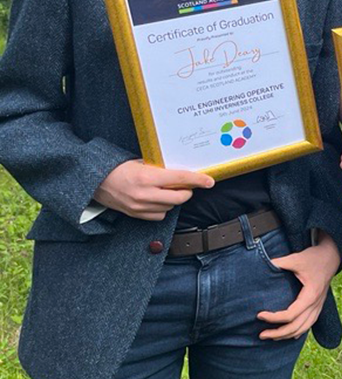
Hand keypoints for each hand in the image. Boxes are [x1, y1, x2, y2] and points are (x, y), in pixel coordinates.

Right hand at [94, 159, 213, 220]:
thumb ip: (161, 169)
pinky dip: (164, 208)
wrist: (96, 183)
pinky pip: (160, 215)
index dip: (198, 180)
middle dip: (187, 190)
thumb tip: (181, 173)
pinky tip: (158, 199)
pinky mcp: (137, 215)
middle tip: (186, 185)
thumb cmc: (119, 169)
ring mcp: (141, 207)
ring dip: (174, 199)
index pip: (180, 178)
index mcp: (147, 177)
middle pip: (180, 197)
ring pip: (171, 206)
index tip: (209, 181)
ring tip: (167, 190)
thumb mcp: (141, 163)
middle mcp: (145, 194)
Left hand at [258, 231, 340, 339]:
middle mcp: (315, 304)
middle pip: (296, 327)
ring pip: (303, 329)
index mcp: (310, 294)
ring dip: (287, 335)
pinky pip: (309, 324)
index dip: (274, 318)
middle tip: (261, 334)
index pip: (291, 315)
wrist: (331, 256)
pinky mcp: (318, 306)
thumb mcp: (296, 258)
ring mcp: (318, 306)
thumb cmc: (314, 258)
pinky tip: (289, 335)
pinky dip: (298, 332)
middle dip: (278, 333)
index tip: (260, 315)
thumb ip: (279, 263)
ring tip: (271, 336)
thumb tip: (261, 266)